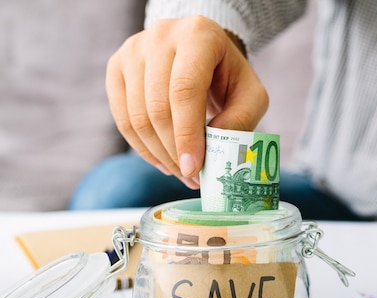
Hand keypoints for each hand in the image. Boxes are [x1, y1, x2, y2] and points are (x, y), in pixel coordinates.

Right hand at [105, 16, 268, 187]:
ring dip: (159, 154)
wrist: (202, 52)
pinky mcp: (117, 66)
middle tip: (192, 177)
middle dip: (174, 151)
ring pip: (137, 116)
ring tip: (181, 171)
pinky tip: (162, 161)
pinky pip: (122, 117)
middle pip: (157, 106)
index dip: (187, 134)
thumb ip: (240, 120)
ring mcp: (133, 49)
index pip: (184, 90)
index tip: (194, 168)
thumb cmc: (229, 75)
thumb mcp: (250, 95)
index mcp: (198, 35)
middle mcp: (161, 35)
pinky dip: (142, 147)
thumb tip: (212, 148)